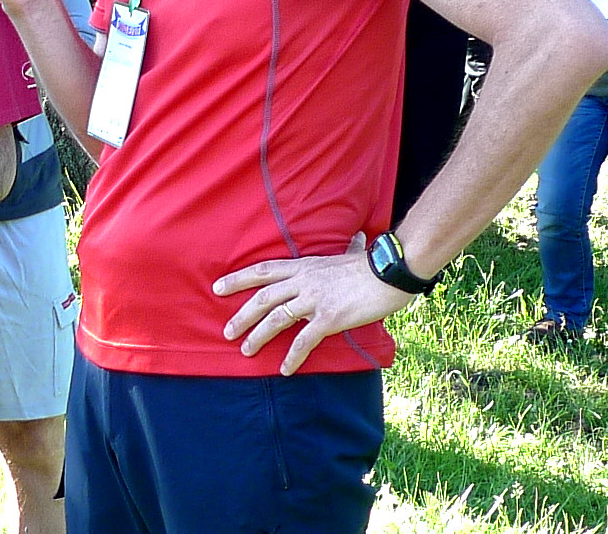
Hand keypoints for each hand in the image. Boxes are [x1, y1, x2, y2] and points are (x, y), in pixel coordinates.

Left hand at [212, 236, 411, 376]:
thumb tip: (357, 239)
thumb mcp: (347, 254)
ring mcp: (314, 299)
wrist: (390, 272)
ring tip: (246, 350)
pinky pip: (304, 340)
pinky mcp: (329, 318)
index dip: (238, 279)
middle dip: (242, 315)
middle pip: (263, 298)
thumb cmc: (371, 264)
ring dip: (258, 336)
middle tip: (226, 331)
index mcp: (304, 266)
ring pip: (276, 318)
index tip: (217, 287)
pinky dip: (292, 356)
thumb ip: (344, 251)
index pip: (263, 271)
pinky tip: (285, 369)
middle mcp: (303, 281)